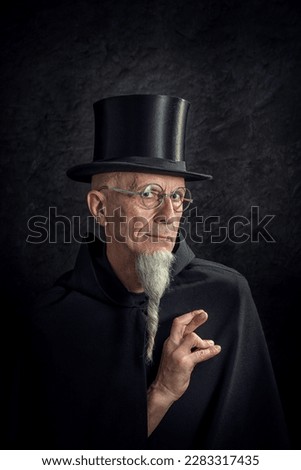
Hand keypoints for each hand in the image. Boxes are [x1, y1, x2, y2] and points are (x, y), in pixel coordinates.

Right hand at [147, 310, 220, 434]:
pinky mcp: (184, 363)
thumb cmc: (171, 372)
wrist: (163, 389)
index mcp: (170, 342)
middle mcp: (172, 345)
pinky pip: (200, 353)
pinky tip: (216, 349)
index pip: (178, 324)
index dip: (189, 316)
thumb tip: (206, 340)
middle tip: (204, 314)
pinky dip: (210, 351)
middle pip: (181, 325)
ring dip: (203, 341)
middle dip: (194, 318)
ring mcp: (177, 354)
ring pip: (192, 338)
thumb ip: (189, 346)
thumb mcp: (177, 354)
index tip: (199, 312)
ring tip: (210, 345)